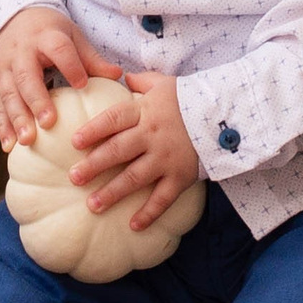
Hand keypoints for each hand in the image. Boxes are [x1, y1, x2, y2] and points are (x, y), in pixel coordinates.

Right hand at [0, 5, 120, 151]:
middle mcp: (22, 53)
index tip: (82, 84)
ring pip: (9, 94)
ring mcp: (5, 68)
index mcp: (46, 38)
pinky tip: (9, 146)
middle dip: (36, 100)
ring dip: (17, 118)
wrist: (13, 19)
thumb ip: (91, 58)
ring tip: (27, 141)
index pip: (58, 50)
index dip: (70, 66)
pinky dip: (3, 127)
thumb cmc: (49, 32)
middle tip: (48, 122)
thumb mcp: (71, 36)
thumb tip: (118, 76)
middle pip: (27, 76)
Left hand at [69, 69, 200, 232]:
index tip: (74, 142)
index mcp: (145, 111)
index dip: (93, 130)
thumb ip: (141, 82)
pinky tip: (133, 226)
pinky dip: (149, 213)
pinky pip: (163, 198)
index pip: (113, 119)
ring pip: (134, 178)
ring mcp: (166, 158)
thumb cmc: (191, 97)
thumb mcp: (165, 83)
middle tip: (74, 177)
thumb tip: (123, 76)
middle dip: (94, 165)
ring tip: (92, 205)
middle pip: (118, 151)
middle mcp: (152, 136)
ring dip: (112, 193)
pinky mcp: (181, 176)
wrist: (227, 114)